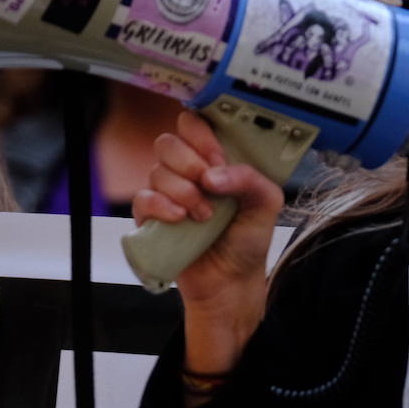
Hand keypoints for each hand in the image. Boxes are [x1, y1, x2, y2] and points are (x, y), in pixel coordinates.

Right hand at [132, 109, 284, 372]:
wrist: (231, 282)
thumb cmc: (248, 239)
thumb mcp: (266, 204)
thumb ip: (249, 178)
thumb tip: (214, 173)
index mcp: (215, 160)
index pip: (195, 124)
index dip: (202, 135)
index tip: (218, 157)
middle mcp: (189, 171)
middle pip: (168, 142)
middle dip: (189, 162)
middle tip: (209, 184)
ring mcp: (168, 193)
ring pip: (157, 170)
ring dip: (183, 191)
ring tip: (205, 215)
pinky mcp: (151, 217)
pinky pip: (142, 199)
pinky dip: (161, 206)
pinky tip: (181, 218)